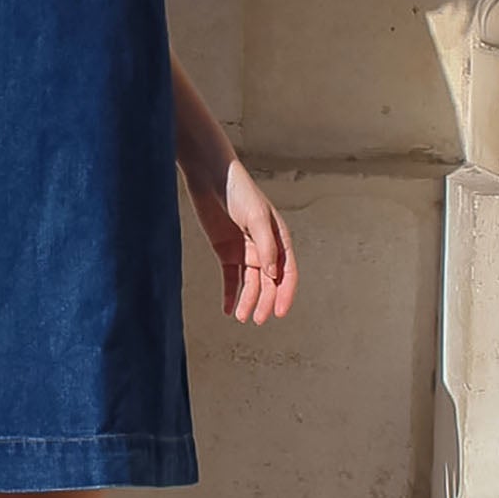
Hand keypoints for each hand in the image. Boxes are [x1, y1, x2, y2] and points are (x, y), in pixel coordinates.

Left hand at [185, 156, 296, 325]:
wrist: (211, 178)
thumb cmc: (239, 193)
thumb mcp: (256, 217)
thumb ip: (266, 246)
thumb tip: (273, 275)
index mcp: (280, 239)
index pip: (287, 272)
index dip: (285, 294)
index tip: (279, 313)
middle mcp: (265, 248)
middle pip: (269, 282)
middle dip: (265, 302)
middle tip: (256, 319)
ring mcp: (246, 251)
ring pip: (250, 284)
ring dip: (248, 301)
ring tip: (242, 317)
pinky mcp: (227, 252)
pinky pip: (231, 278)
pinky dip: (231, 294)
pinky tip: (228, 310)